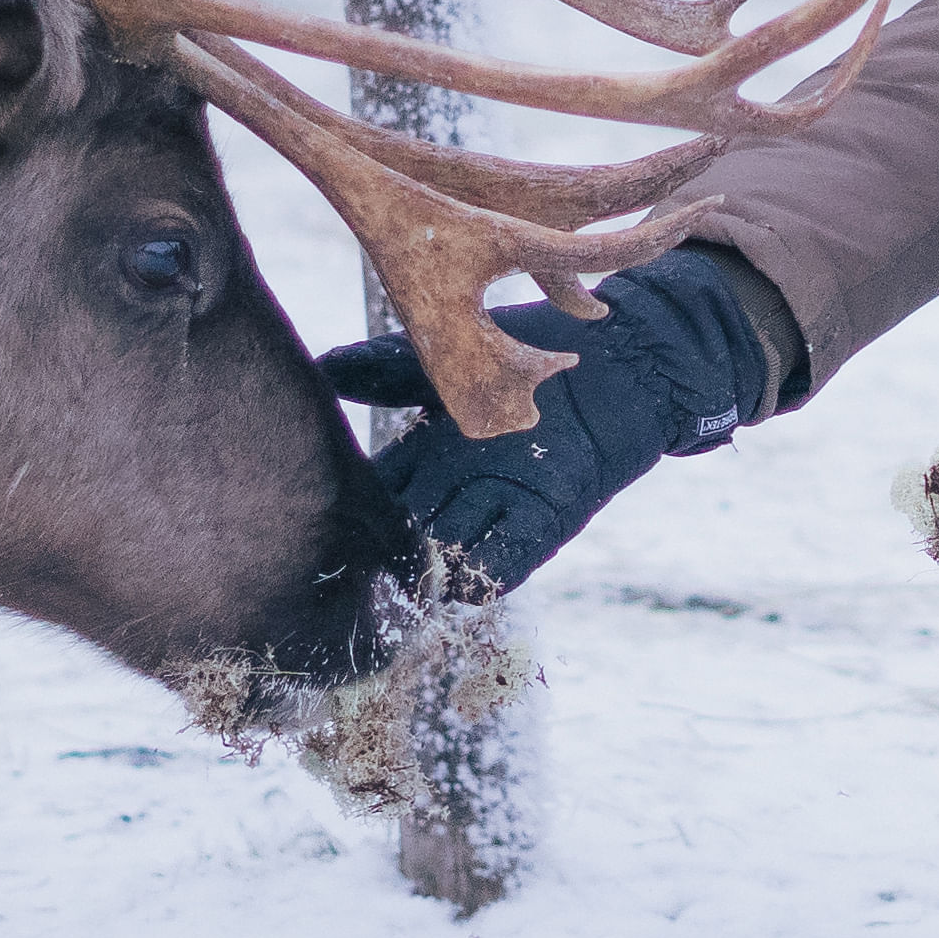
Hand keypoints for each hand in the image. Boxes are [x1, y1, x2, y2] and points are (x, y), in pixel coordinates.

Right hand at [314, 246, 785, 597]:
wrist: (623, 351)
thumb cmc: (534, 347)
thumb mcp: (449, 353)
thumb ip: (384, 367)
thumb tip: (320, 371)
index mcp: (431, 452)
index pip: (380, 491)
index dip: (353, 511)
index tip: (315, 531)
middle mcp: (461, 485)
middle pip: (412, 530)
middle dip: (387, 555)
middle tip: (352, 582)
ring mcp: (505, 501)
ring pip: (457, 546)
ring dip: (434, 571)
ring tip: (405, 590)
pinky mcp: (553, 511)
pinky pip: (516, 552)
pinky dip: (493, 569)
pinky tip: (471, 581)